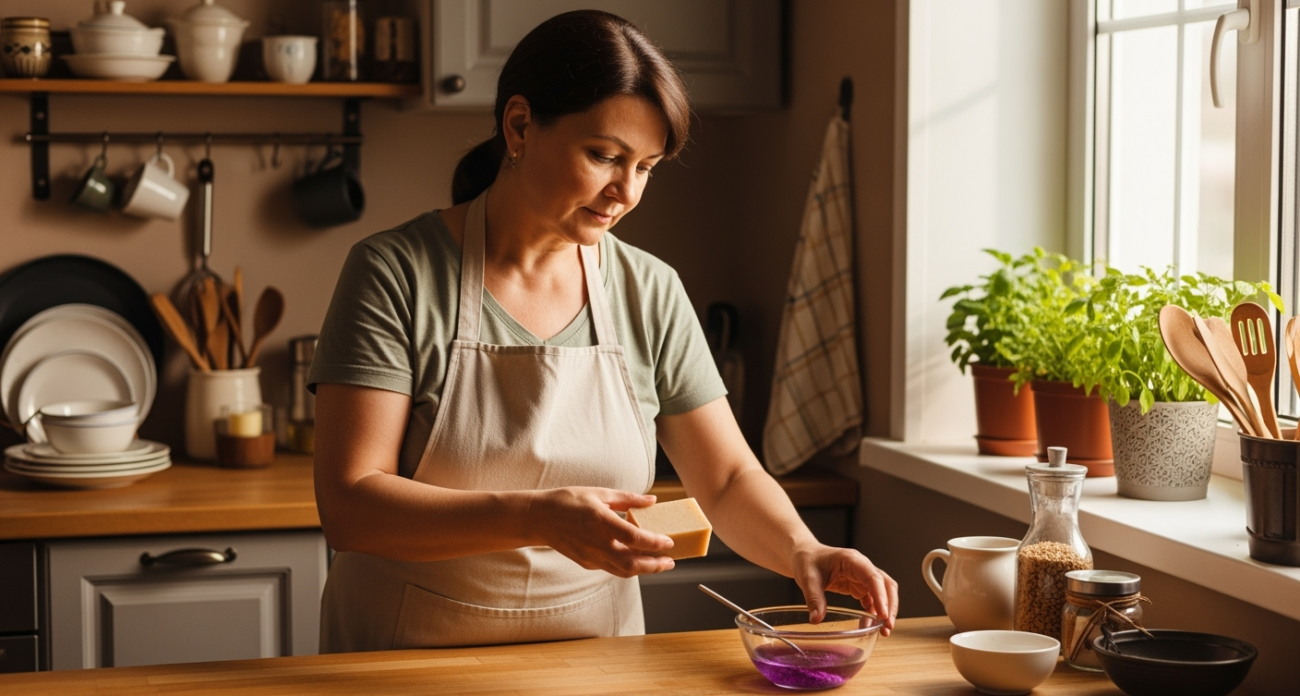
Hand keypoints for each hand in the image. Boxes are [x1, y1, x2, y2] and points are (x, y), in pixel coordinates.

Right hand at [529, 487, 675, 577]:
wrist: (539, 518)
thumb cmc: (568, 502)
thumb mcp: (599, 493)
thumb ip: (628, 498)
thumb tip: (652, 501)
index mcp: (601, 521)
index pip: (634, 538)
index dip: (655, 543)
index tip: (669, 542)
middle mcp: (597, 543)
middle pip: (632, 563)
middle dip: (655, 565)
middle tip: (670, 560)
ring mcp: (591, 556)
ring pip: (623, 571)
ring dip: (645, 570)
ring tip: (660, 564)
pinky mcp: (587, 563)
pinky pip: (612, 568)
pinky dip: (628, 567)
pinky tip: (638, 559)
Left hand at [793, 545, 898, 635]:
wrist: (805, 555)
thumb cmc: (807, 561)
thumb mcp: (807, 579)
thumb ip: (814, 599)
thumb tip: (816, 620)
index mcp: (851, 560)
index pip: (873, 577)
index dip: (880, 596)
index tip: (883, 615)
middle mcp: (861, 567)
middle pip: (885, 584)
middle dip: (889, 605)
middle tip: (888, 626)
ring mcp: (862, 576)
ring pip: (883, 592)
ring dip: (886, 610)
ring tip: (884, 630)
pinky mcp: (859, 585)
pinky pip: (873, 598)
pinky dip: (875, 610)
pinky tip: (871, 623)